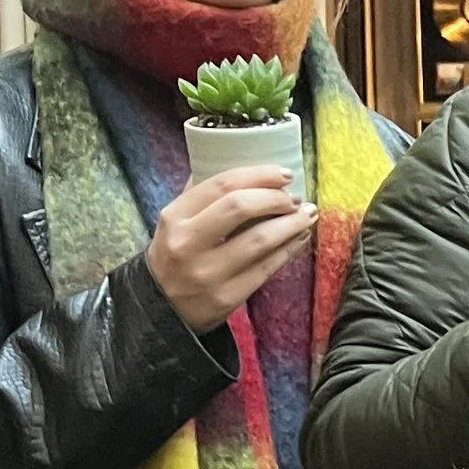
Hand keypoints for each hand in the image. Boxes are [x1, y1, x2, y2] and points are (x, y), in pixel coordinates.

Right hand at [145, 171, 314, 333]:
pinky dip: (289, 249)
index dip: (259, 175)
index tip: (283, 174)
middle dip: (276, 198)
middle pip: (240, 207)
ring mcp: (208, 273)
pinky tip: (299, 238)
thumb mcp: (175, 222)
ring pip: (261, 240)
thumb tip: (234, 160)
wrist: (161, 309)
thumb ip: (200, 194)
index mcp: (174, 217)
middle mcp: (188, 243)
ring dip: (292, 224)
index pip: (221, 184)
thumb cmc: (174, 257)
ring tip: (307, 214)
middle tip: (295, 198)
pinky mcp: (226, 297)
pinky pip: (267, 268)